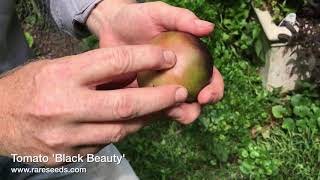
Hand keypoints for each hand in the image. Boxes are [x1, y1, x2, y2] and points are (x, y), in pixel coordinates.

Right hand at [0, 45, 186, 165]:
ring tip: (161, 110)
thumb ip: (94, 72)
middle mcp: (64, 107)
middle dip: (159, 99)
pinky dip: (120, 132)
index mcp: (62, 75)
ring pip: (120, 130)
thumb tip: (133, 74)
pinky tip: (128, 124)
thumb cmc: (29, 87)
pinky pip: (105, 144)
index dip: (147, 59)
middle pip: (125, 105)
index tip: (167, 59)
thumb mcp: (58, 67)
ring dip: (145, 119)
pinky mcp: (67, 155)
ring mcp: (65, 136)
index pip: (115, 62)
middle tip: (180, 93)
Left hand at [87, 0, 223, 123]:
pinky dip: (151, 112)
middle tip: (182, 109)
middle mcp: (180, 78)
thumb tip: (209, 28)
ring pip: (174, 109)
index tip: (204, 96)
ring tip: (164, 110)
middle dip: (194, 110)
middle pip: (196, 102)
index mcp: (192, 61)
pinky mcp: (142, 95)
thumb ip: (182, 19)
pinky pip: (150, 109)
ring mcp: (160, 89)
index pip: (212, 80)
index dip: (214, 91)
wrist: (110, 26)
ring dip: (173, 114)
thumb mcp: (159, 13)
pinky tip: (144, 109)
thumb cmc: (137, 17)